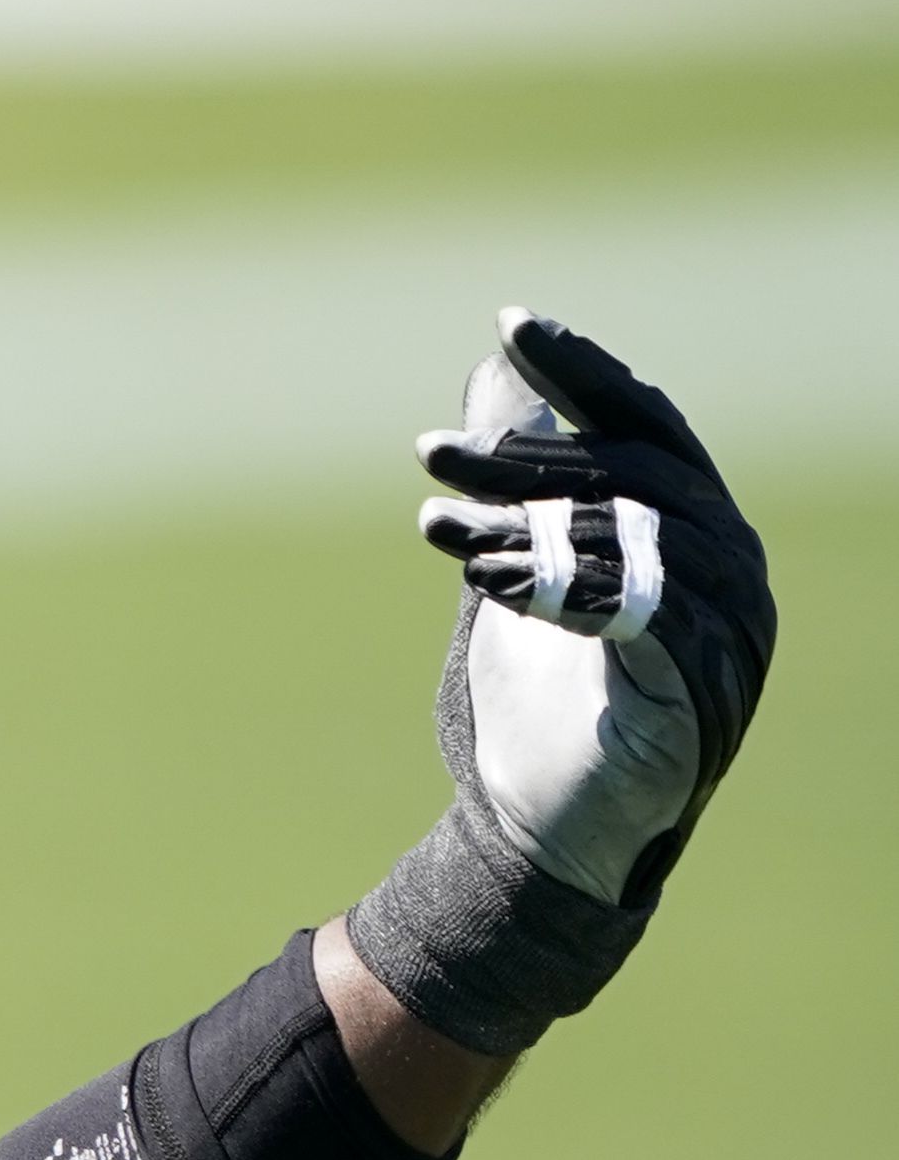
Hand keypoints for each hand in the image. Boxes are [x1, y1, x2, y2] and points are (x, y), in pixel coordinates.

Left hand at [348, 313, 773, 1058]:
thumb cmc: (535, 705)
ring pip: (634, 537)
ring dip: (527, 522)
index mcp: (698, 530)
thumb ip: (521, 484)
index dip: (587, 373)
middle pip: (635, 473)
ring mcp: (727, 633)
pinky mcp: (696, 694)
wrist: (537, 834)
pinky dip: (560, 588)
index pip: (650, 424)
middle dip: (529, 456)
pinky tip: (482, 580)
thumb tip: (497, 381)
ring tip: (435, 525)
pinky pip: (638, 616)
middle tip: (428, 453)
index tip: (512, 325)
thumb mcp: (518, 572)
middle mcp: (730, 570)